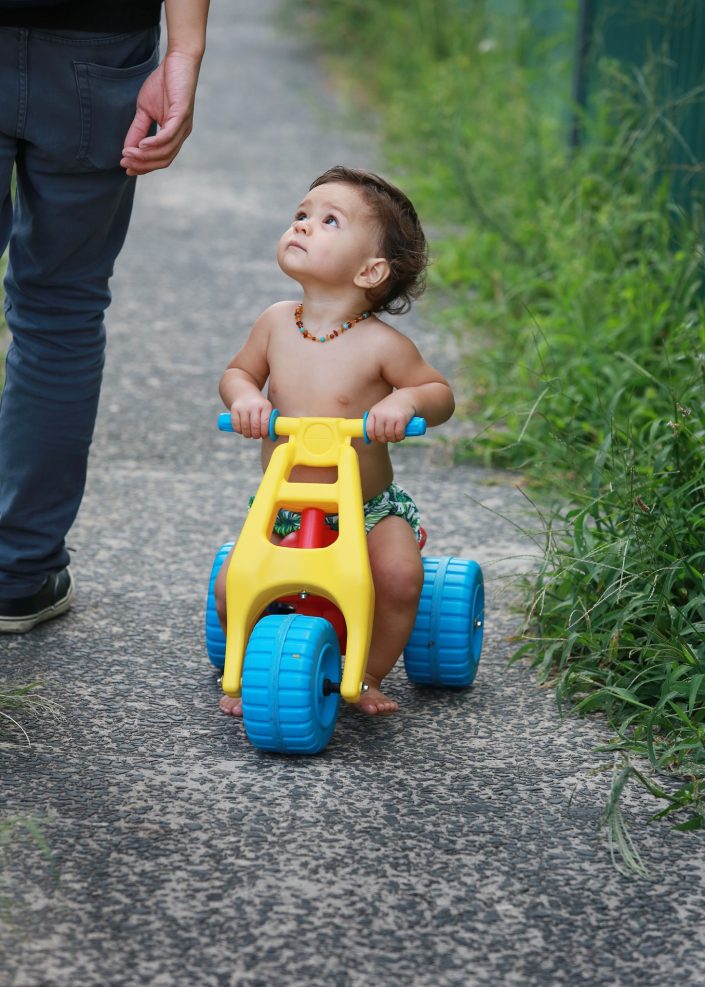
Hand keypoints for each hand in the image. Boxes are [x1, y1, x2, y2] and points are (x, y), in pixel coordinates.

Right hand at [120, 51, 200, 174]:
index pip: (160, 159)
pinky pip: (168, 135)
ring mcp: (184, 126)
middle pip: (163, 160)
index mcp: (174, 135)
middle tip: (125, 163)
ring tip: (128, 154)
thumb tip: (127, 148)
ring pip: (166, 151)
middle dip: (143, 164)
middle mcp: (181, 134)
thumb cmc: (163, 84)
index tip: (126, 167)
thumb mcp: (145, 110)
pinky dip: (155, 143)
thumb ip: (138, 129)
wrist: (178, 60)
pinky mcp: (182, 114)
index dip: (144, 166)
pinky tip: (142, 145)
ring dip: (145, 156)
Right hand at [229, 397, 271, 439]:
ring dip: (247, 434)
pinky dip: (239, 430)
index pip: (265, 422)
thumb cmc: (259, 407)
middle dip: (256, 435)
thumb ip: (270, 421)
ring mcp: (243, 407)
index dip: (264, 432)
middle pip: (254, 426)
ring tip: (250, 434)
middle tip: (256, 436)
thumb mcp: (267, 410)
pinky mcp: (234, 409)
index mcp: (265, 406)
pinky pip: (236, 425)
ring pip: (245, 426)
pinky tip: (242, 430)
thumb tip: (272, 435)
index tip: (264, 435)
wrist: (245, 394)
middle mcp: (254, 405)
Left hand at [365, 395, 415, 442]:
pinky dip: (400, 437)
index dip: (372, 437)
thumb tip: (370, 437)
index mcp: (374, 412)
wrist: (405, 397)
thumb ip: (374, 421)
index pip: (369, 429)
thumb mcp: (379, 410)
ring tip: (394, 438)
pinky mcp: (401, 419)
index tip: (376, 439)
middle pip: (379, 434)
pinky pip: (399, 433)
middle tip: (387, 439)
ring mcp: (391, 417)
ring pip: (389, 435)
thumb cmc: (391, 406)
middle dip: (383, 440)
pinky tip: (400, 436)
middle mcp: (381, 415)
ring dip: (392, 440)